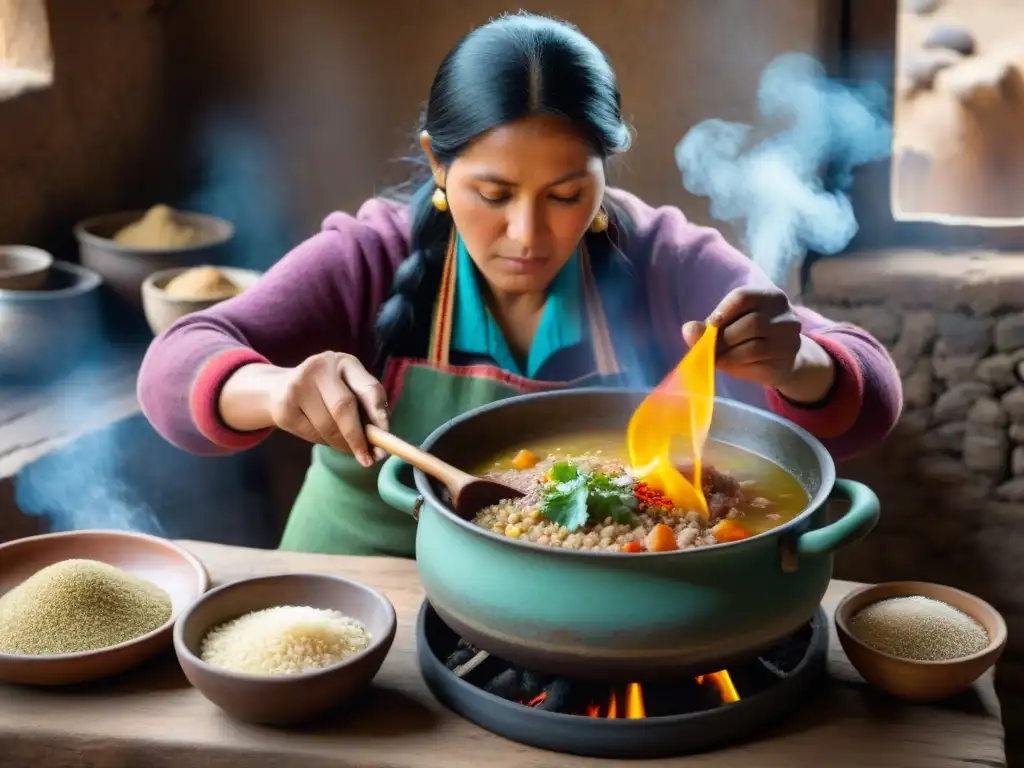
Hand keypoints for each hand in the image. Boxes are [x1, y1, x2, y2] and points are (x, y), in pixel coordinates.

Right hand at [264, 352, 389, 466]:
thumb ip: (367, 410)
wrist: (280, 388)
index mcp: (346, 363)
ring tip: (346, 447)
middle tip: (367, 460)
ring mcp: (298, 385)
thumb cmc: (327, 393)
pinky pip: (311, 434)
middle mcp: (321, 368)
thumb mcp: (349, 390)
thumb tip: (381, 447)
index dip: (380, 418)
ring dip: (341, 444)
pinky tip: (324, 437)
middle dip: (357, 438)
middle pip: (343, 408)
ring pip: (327, 426)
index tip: (386, 444)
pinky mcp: (283, 406)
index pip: (369, 390)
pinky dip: (323, 442)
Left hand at [682, 287, 835, 402]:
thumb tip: (688, 329)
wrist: (784, 360)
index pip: (743, 297)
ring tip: (716, 356)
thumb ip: (709, 327)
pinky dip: (736, 364)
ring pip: (754, 346)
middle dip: (723, 337)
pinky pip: (757, 362)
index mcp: (771, 297)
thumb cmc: (751, 338)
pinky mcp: (787, 360)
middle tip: (708, 347)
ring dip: (728, 353)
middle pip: (750, 323)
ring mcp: (789, 339)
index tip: (710, 324)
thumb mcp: (730, 327)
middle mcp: (785, 316)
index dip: (722, 311)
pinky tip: (728, 364)